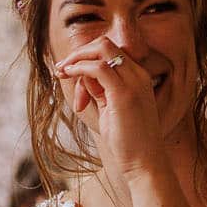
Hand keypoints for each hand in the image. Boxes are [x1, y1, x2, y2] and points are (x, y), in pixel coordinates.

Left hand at [53, 36, 164, 182]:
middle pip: (105, 44)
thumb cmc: (128, 141)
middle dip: (80, 52)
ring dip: (76, 59)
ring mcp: (133, 82)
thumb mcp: (110, 109)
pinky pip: (98, 68)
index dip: (86, 57)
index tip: (68, 72)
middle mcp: (139, 74)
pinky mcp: (123, 93)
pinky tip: (69, 75)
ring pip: (101, 50)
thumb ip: (99, 91)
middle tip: (62, 69)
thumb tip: (83, 78)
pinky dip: (79, 68)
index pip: (111, 51)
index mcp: (139, 77)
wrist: (145, 163)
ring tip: (62, 74)